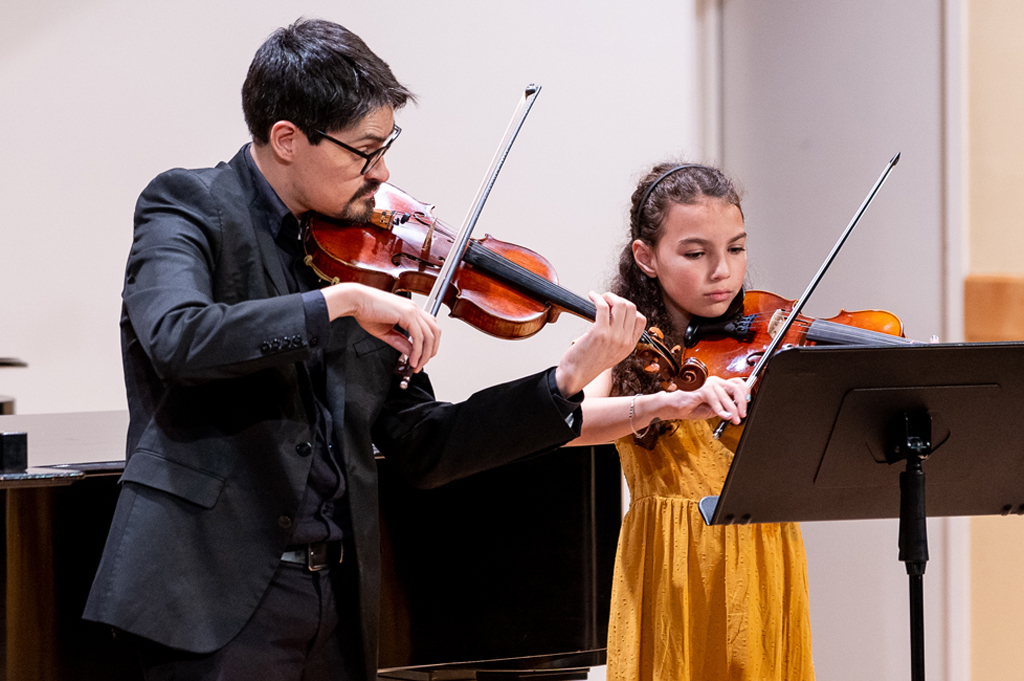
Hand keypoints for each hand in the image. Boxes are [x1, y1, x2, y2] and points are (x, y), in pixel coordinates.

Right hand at [321, 283, 440, 370]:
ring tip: (417, 365)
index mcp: (411, 310)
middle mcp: (414, 309)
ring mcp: (412, 310)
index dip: (429, 344)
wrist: (355, 301)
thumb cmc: (366, 312)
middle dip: (431, 350)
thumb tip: (412, 353)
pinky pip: (419, 337)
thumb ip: (401, 342)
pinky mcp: (407, 314)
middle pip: (435, 332)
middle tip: (422, 363)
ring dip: (425, 354)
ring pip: (430, 336)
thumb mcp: (387, 332)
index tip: (422, 357)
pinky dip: (418, 351)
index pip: (430, 328)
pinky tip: (412, 359)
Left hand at [555, 292, 645, 397]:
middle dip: (618, 299)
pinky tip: (592, 297)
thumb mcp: (613, 353)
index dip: (629, 308)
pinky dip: (597, 298)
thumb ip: (619, 338)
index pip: (641, 319)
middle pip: (631, 308)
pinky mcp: (599, 332)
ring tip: (600, 298)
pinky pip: (603, 307)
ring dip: (609, 296)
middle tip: (606, 299)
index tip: (617, 306)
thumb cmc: (589, 363)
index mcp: (630, 345)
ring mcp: (613, 336)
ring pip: (620, 304)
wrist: (576, 375)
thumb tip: (616, 316)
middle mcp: (624, 341)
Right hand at [664, 375, 749, 424]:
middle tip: (742, 414)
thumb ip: (725, 406)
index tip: (747, 404)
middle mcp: (714, 381)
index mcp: (718, 384)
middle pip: (735, 387)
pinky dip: (721, 410)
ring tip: (734, 419)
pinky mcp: (702, 389)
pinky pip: (715, 400)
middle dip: (742, 402)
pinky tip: (724, 416)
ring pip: (726, 396)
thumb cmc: (691, 406)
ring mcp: (708, 384)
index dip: (745, 393)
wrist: (674, 407)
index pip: (737, 383)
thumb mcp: (713, 408)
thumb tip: (737, 410)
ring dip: (732, 410)